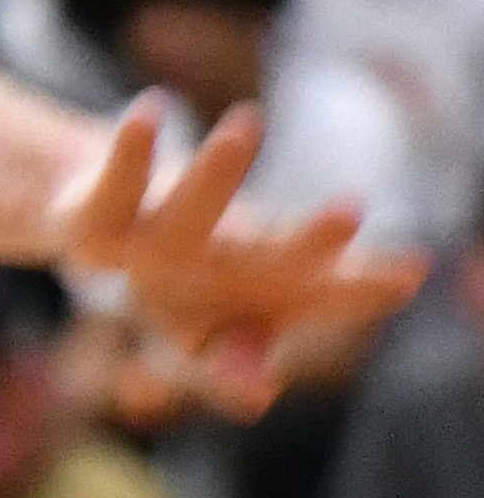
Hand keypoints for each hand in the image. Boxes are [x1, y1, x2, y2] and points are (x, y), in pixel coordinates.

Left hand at [56, 96, 421, 418]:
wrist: (87, 235)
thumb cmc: (182, 274)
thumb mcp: (231, 306)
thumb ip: (260, 340)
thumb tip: (260, 391)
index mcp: (247, 295)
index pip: (316, 292)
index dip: (359, 288)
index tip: (410, 272)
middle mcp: (203, 276)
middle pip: (258, 259)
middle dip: (304, 242)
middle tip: (352, 212)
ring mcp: (143, 251)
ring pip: (183, 215)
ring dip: (214, 173)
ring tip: (245, 123)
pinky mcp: (91, 227)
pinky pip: (112, 186)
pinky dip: (130, 151)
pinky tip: (149, 107)